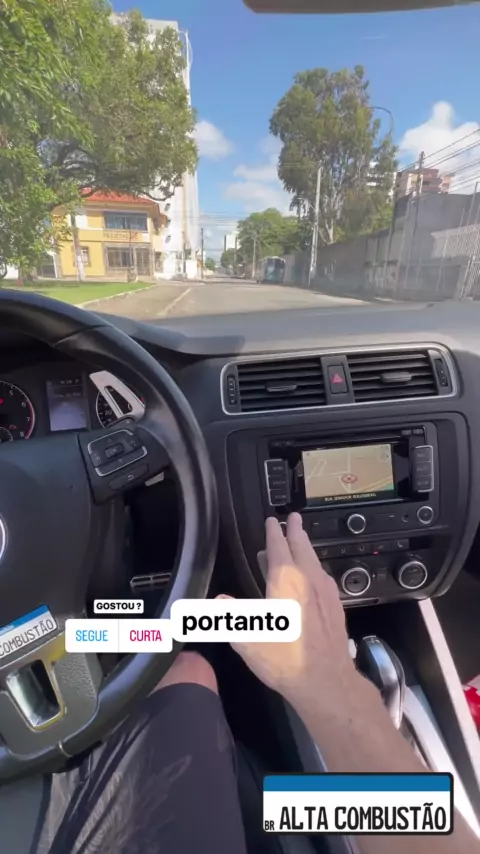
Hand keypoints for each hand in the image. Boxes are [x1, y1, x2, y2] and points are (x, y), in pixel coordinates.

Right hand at [218, 513, 358, 715]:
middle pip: (302, 547)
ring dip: (306, 549)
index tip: (273, 520)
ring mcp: (325, 592)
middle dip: (296, 531)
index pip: (279, 545)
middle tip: (294, 518)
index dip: (274, 531)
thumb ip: (229, 616)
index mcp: (285, 579)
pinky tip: (311, 579)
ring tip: (299, 544)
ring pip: (314, 561)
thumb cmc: (284, 657)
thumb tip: (216, 602)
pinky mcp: (335, 607)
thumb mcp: (246, 638)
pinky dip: (314, 569)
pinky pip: (322, 578)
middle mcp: (308, 579)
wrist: (326, 680)